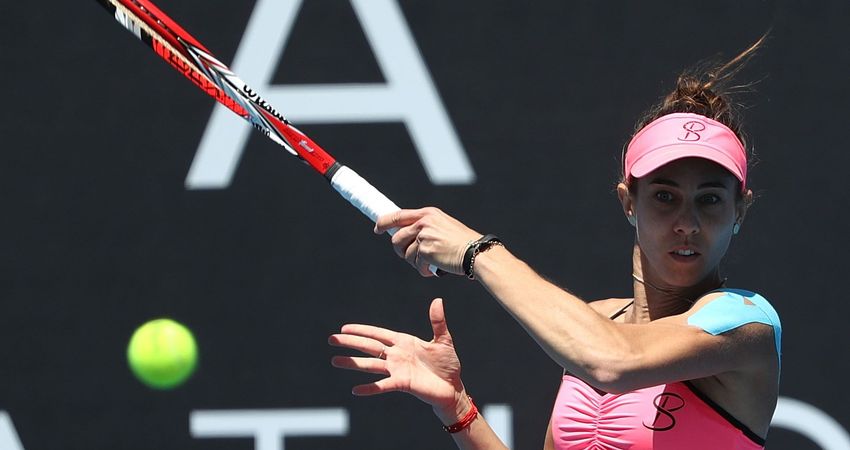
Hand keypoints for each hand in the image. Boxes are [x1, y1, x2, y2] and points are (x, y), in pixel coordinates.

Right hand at [329, 298, 467, 415]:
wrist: (453, 388)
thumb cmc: (447, 364)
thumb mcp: (444, 340)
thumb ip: (437, 322)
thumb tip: (438, 299)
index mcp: (403, 342)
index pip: (378, 334)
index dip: (362, 330)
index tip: (344, 328)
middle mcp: (396, 355)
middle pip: (369, 347)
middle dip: (351, 342)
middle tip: (332, 339)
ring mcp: (397, 370)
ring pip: (371, 365)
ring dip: (353, 363)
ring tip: (335, 360)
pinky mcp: (402, 384)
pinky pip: (383, 385)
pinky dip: (370, 388)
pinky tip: (355, 390)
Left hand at [374, 207, 480, 275]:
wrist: (476, 252)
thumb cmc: (463, 242)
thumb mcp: (443, 226)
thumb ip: (425, 227)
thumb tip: (405, 237)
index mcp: (428, 213)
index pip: (398, 215)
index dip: (384, 222)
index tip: (378, 228)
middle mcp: (424, 222)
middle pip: (397, 238)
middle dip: (400, 250)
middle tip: (413, 257)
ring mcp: (424, 236)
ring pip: (406, 254)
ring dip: (416, 262)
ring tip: (430, 262)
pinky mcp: (425, 251)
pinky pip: (416, 265)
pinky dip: (424, 270)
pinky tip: (434, 269)